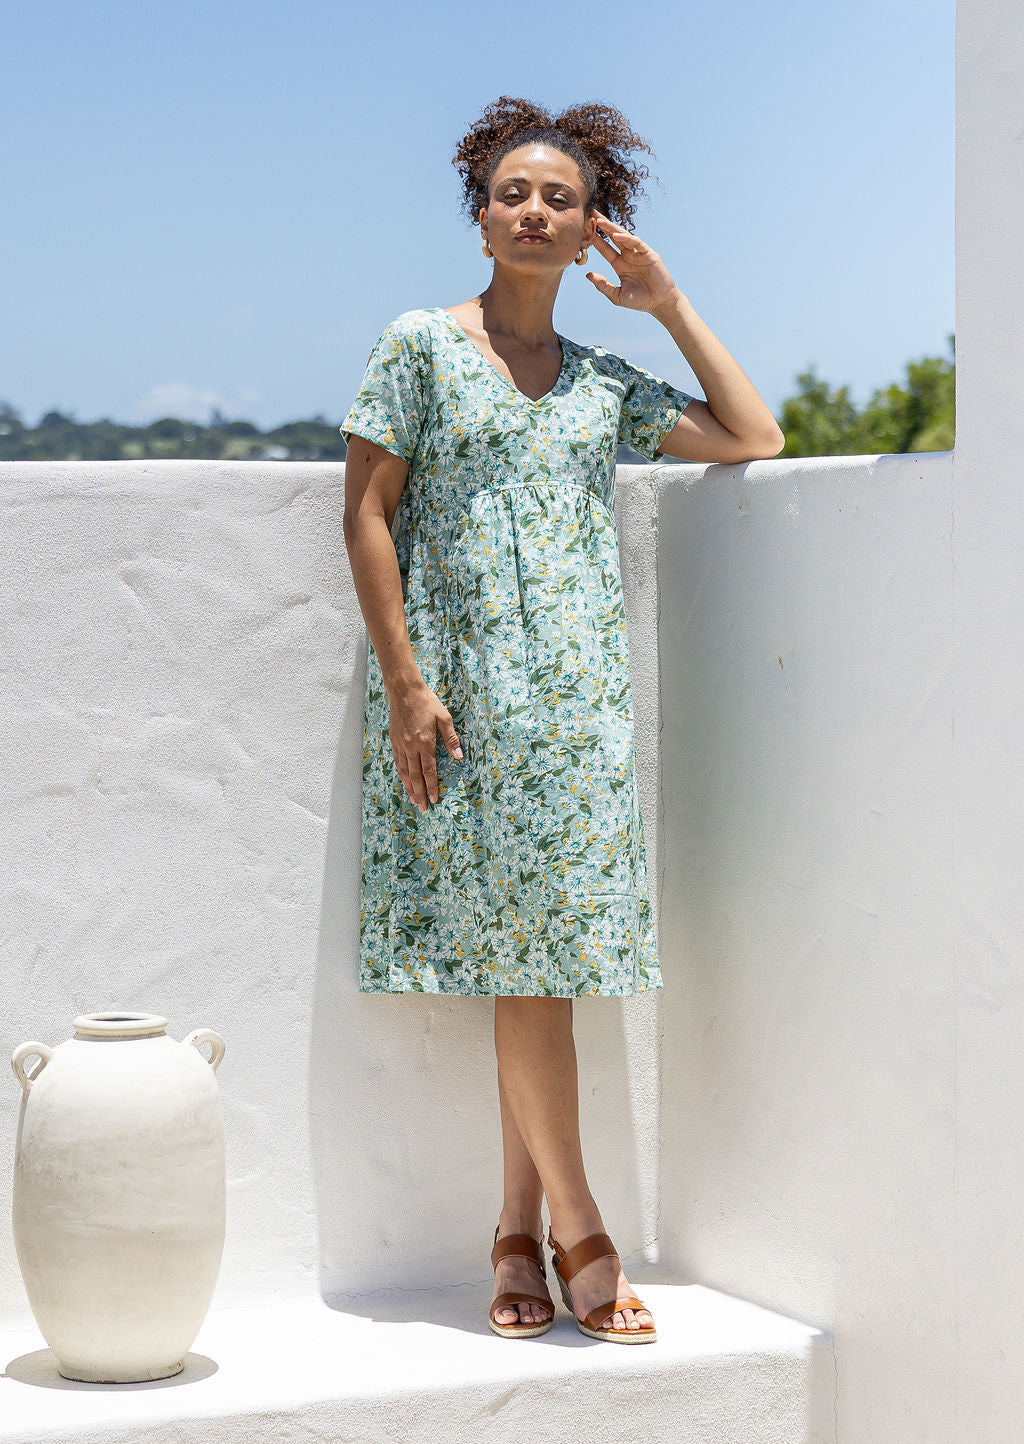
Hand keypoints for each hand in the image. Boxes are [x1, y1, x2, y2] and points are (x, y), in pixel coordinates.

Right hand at [386, 677, 461, 810]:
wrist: (404, 691)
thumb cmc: (427, 703)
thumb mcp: (444, 718)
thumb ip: (452, 739)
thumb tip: (459, 757)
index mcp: (425, 742)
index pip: (429, 770)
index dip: (432, 786)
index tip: (434, 799)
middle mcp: (411, 746)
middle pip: (415, 776)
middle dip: (419, 793)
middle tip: (422, 808)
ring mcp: (401, 745)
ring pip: (404, 771)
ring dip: (409, 787)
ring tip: (413, 800)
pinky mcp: (394, 741)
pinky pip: (398, 762)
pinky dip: (401, 775)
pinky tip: (404, 781)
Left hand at [584, 208, 680, 317]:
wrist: (659, 304)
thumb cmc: (640, 301)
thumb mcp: (617, 295)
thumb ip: (603, 285)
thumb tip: (588, 275)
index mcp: (620, 264)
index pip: (605, 248)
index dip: (595, 239)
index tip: (583, 231)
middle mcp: (628, 256)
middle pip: (612, 237)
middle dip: (602, 226)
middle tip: (590, 214)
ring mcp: (638, 253)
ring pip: (623, 236)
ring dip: (612, 228)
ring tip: (600, 221)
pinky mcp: (649, 254)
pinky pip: (637, 243)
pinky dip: (627, 239)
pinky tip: (617, 236)